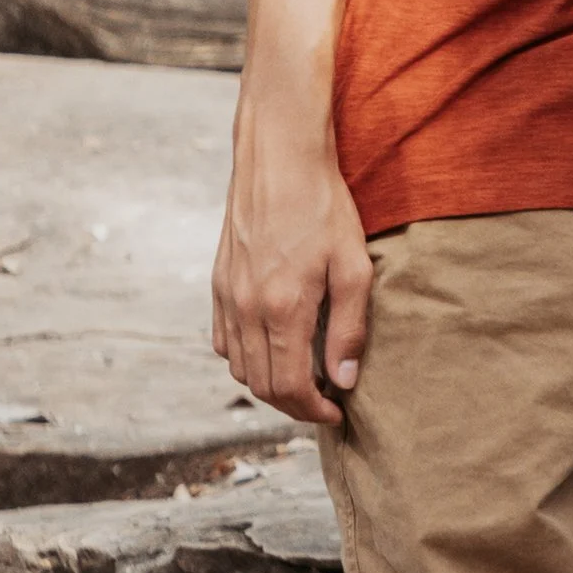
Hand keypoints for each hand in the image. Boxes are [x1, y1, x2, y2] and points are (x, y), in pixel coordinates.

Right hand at [211, 112, 374, 428]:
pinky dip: (246, 359)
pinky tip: (272, 350)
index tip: (337, 413)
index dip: (314, 410)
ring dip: (269, 385)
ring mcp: (227, 297)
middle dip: (294, 405)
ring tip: (303, 380)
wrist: (277, 159)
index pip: (291, 386)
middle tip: (324, 402)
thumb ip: (349, 327)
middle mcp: (247, 309)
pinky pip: (224, 341)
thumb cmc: (323, 206)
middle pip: (262, 385)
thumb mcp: (354, 265)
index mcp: (282, 308)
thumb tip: (345, 379)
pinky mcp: (218, 284)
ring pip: (239, 368)